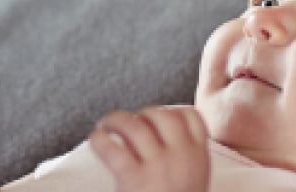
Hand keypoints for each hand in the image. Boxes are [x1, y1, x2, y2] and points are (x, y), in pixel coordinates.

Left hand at [90, 106, 209, 191]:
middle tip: (129, 125)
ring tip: (105, 126)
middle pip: (162, 115)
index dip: (171, 112)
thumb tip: (157, 141)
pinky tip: (97, 141)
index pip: (191, 118)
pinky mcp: (134, 179)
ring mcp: (160, 167)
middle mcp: (183, 158)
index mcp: (199, 160)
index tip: (156, 119)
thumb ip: (181, 164)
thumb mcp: (190, 186)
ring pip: (135, 126)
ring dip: (115, 121)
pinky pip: (111, 147)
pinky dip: (99, 139)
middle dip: (143, 114)